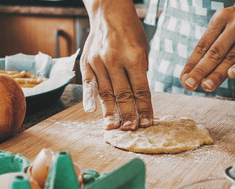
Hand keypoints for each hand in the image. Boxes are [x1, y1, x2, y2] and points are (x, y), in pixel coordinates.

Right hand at [81, 0, 153, 130]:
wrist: (109, 11)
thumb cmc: (130, 31)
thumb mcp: (143, 49)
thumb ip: (139, 73)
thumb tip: (137, 97)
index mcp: (134, 57)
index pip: (141, 90)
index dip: (144, 109)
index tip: (147, 123)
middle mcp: (114, 60)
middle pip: (123, 94)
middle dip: (128, 115)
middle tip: (131, 130)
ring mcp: (98, 61)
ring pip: (105, 93)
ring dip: (110, 112)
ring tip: (114, 127)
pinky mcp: (87, 62)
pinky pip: (89, 84)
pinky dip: (90, 99)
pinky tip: (92, 112)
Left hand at [180, 0, 234, 91]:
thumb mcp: (226, 25)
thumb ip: (213, 46)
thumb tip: (193, 72)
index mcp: (220, 18)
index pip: (203, 45)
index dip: (192, 64)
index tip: (184, 79)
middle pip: (215, 52)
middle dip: (201, 70)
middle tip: (190, 84)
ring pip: (232, 56)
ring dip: (218, 73)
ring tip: (207, 86)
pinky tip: (233, 74)